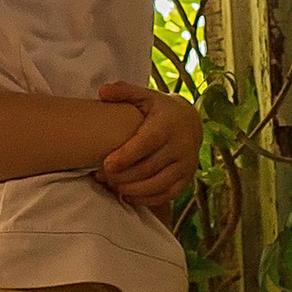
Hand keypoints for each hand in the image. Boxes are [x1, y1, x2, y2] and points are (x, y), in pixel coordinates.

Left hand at [96, 83, 202, 209]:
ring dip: (132, 189)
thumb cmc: (159, 110)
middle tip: (101, 178)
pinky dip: (146, 199)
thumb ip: (123, 92)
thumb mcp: (144, 96)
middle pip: (149, 168)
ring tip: (112, 187)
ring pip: (158, 184)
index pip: (146, 144)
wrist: (190, 122)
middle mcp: (180, 146)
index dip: (126, 157)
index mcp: (167, 125)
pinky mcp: (187, 178)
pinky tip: (127, 196)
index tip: (106, 165)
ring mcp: (186, 164)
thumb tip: (102, 91)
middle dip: (123, 176)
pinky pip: (167, 194)